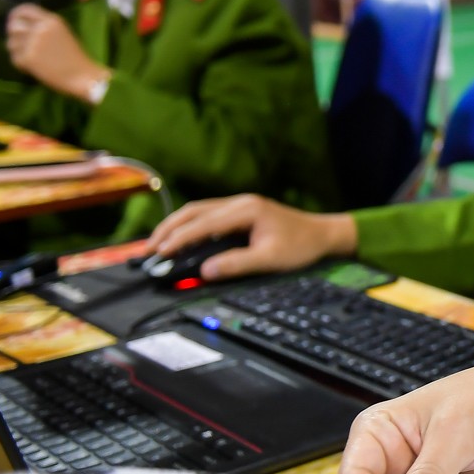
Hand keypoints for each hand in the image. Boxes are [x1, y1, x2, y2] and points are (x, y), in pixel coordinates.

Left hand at [5, 4, 104, 97]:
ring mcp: (34, 43)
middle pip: (13, 26)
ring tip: (32, 58)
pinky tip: (35, 68)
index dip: (16, 16)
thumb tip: (21, 26)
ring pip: (11, 43)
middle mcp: (41, 28)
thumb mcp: (62, 33)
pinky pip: (15, 59)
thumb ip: (44, 27)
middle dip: (14, 35)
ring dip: (18, 51)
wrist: (83, 76)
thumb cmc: (75, 57)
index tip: (15, 22)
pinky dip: (22, 65)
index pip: (24, 9)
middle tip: (21, 44)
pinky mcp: (28, 58)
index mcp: (52, 20)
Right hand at [147, 193, 357, 280]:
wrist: (324, 235)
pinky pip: (208, 215)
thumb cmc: (302, 246)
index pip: (202, 223)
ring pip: (198, 211)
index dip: (178, 239)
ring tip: (158, 245)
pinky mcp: (242, 211)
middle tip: (148, 250)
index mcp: (246, 210)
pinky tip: (182, 239)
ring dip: (176, 226)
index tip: (159, 253)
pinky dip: (190, 226)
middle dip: (168, 229)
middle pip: (194, 211)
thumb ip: (237, 264)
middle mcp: (240, 202)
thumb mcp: (270, 259)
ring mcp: (241, 205)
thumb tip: (206, 271)